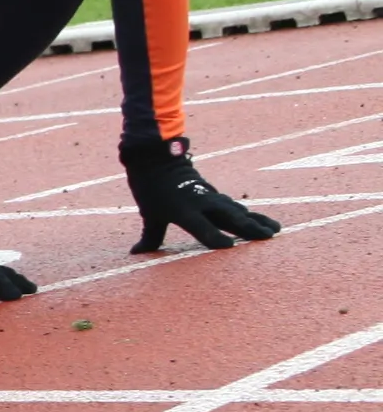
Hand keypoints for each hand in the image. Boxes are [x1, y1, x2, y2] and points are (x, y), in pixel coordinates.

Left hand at [121, 136, 280, 255]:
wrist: (157, 158)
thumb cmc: (151, 188)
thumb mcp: (149, 214)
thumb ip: (150, 236)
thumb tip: (136, 253)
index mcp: (182, 210)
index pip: (200, 226)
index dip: (213, 236)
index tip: (229, 246)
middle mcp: (201, 203)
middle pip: (228, 216)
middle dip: (248, 227)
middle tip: (267, 236)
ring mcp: (211, 197)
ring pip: (237, 211)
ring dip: (257, 220)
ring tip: (275, 230)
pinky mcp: (216, 195)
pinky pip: (236, 207)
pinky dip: (251, 215)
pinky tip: (266, 222)